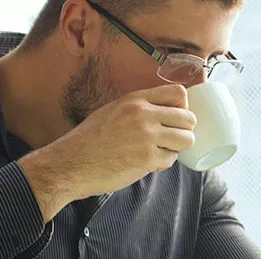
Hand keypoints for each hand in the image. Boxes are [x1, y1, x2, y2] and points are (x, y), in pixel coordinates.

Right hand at [18, 84, 196, 220]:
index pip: (178, 93)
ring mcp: (147, 137)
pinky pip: (171, 160)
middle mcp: (143, 114)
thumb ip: (138, 108)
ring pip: (186, 140)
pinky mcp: (147, 159)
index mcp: (135, 100)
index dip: (183, 107)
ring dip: (177, 148)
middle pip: (189, 118)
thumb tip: (165, 113)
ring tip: (160, 152)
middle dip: (184, 131)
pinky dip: (162, 164)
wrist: (71, 163)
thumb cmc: (89, 140)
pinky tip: (146, 164)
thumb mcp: (112, 111)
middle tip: (172, 140)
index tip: (175, 118)